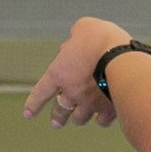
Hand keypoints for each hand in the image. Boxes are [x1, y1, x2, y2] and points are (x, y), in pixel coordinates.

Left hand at [25, 15, 131, 130]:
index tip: (28, 114)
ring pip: (80, 118)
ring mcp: (90, 103)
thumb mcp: (83, 27)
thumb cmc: (101, 39)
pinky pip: (102, 120)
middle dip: (57, 118)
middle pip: (60, 111)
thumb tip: (73, 43)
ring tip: (78, 120)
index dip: (33, 104)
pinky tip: (102, 118)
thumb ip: (75, 37)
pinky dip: (101, 119)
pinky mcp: (108, 109)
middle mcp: (71, 92)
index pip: (41, 93)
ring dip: (78, 118)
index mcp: (59, 73)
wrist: (122, 58)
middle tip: (56, 123)